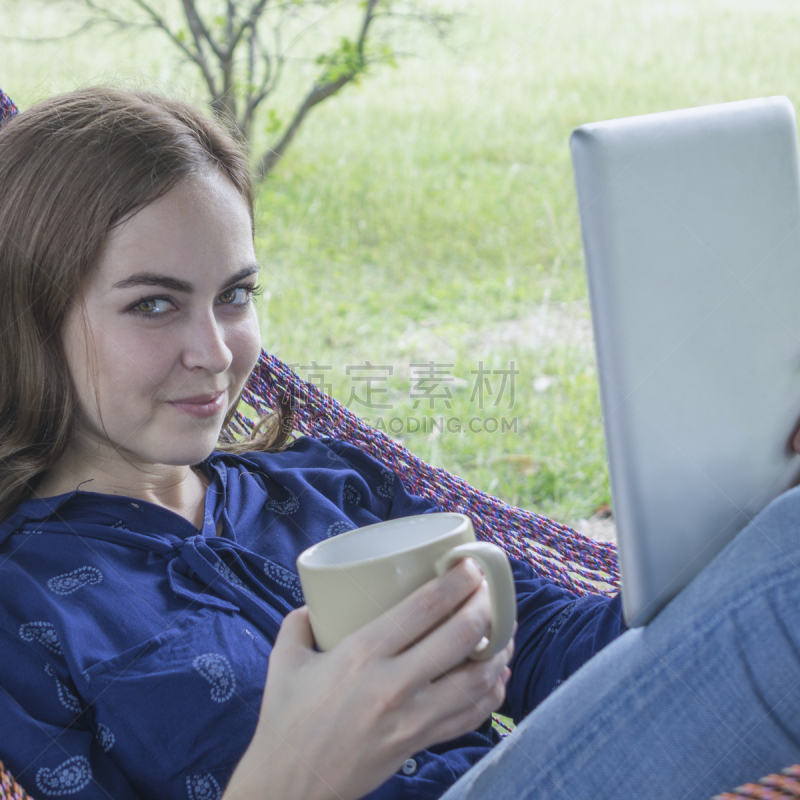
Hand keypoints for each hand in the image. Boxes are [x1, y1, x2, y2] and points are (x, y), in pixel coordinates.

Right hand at [223, 558, 514, 799]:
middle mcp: (393, 685)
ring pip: (476, 679)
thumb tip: (319, 600)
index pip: (425, 607)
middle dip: (486, 605)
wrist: (288, 787)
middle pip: (460, 636)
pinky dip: (492, 694)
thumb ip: (302, 621)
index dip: (457, 581)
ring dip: (499, 649)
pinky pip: (471, 717)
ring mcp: (411, 720)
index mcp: (361, 654)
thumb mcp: (285, 658)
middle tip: (491, 588)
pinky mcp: (419, 745)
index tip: (470, 565)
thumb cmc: (285, 720)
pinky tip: (497, 676)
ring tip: (505, 627)